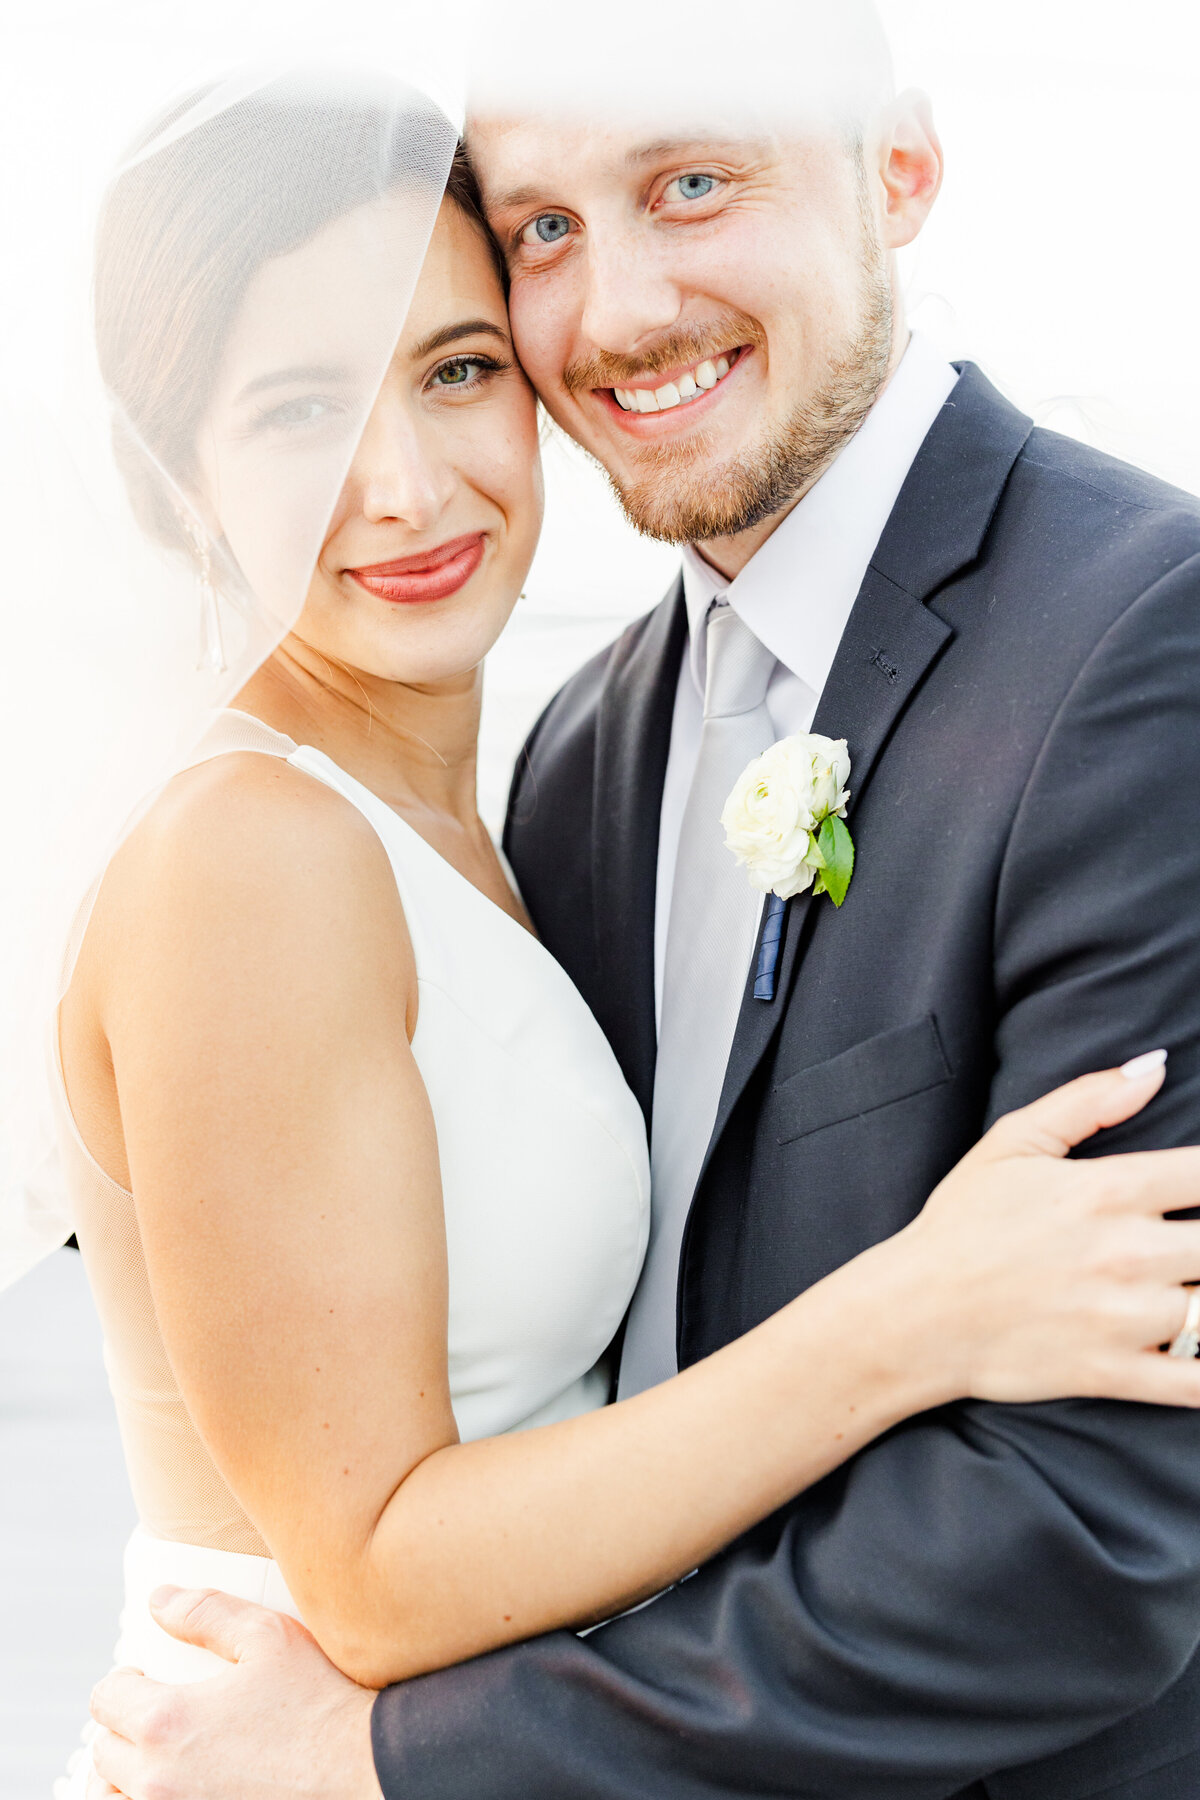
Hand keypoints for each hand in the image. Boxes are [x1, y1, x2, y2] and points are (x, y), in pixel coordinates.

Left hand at [88, 1586, 381, 1799]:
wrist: (360, 1772)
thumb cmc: (319, 1704)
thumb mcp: (269, 1638)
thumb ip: (207, 1613)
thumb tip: (160, 1600)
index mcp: (166, 1722)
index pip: (106, 1700)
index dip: (124, 1682)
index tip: (145, 1679)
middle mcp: (156, 1780)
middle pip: (105, 1751)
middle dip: (125, 1726)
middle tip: (157, 1715)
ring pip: (111, 1798)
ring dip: (123, 1776)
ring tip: (153, 1760)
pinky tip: (172, 1788)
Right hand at [896, 1053, 1199, 1406]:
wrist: (914, 1315)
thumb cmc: (962, 1225)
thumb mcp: (1012, 1143)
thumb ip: (1088, 1100)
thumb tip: (1157, 1065)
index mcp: (1107, 1189)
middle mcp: (1126, 1252)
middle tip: (1193, 1243)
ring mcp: (1125, 1319)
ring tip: (1192, 1285)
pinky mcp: (1116, 1374)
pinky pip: (1199, 1384)